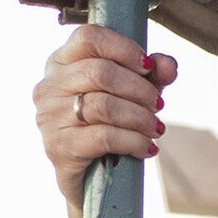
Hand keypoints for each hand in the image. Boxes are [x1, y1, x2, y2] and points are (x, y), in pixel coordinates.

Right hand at [32, 24, 177, 201]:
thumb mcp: (135, 95)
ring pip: (104, 105)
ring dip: (140, 117)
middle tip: (158, 106)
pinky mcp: (59, 147)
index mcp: (62, 63)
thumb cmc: (111, 126)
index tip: (148, 66)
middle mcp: (49, 86)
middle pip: (100, 72)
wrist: (91, 180)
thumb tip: (167, 64)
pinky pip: (104, 137)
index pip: (88, 37)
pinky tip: (147, 148)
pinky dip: (134, 141)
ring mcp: (50, 117)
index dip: (124, 48)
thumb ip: (153, 75)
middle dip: (140, 89)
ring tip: (156, 128)